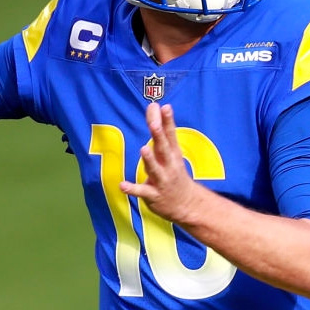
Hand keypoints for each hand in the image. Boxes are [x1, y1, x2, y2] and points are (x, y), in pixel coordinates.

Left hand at [119, 103, 201, 224]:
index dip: (167, 121)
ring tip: (143, 148)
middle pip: (163, 149)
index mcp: (173, 154)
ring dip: (149, 160)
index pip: (170, 135)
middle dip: (159, 136)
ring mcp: (162, 181)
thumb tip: (156, 105)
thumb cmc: (175, 173)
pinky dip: (132, 189)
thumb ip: (162, 130)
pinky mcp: (153, 195)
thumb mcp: (172, 152)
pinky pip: (142, 192)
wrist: (187, 204)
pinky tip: (122, 185)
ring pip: (154, 169)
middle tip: (155, 124)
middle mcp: (169, 166)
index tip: (165, 106)